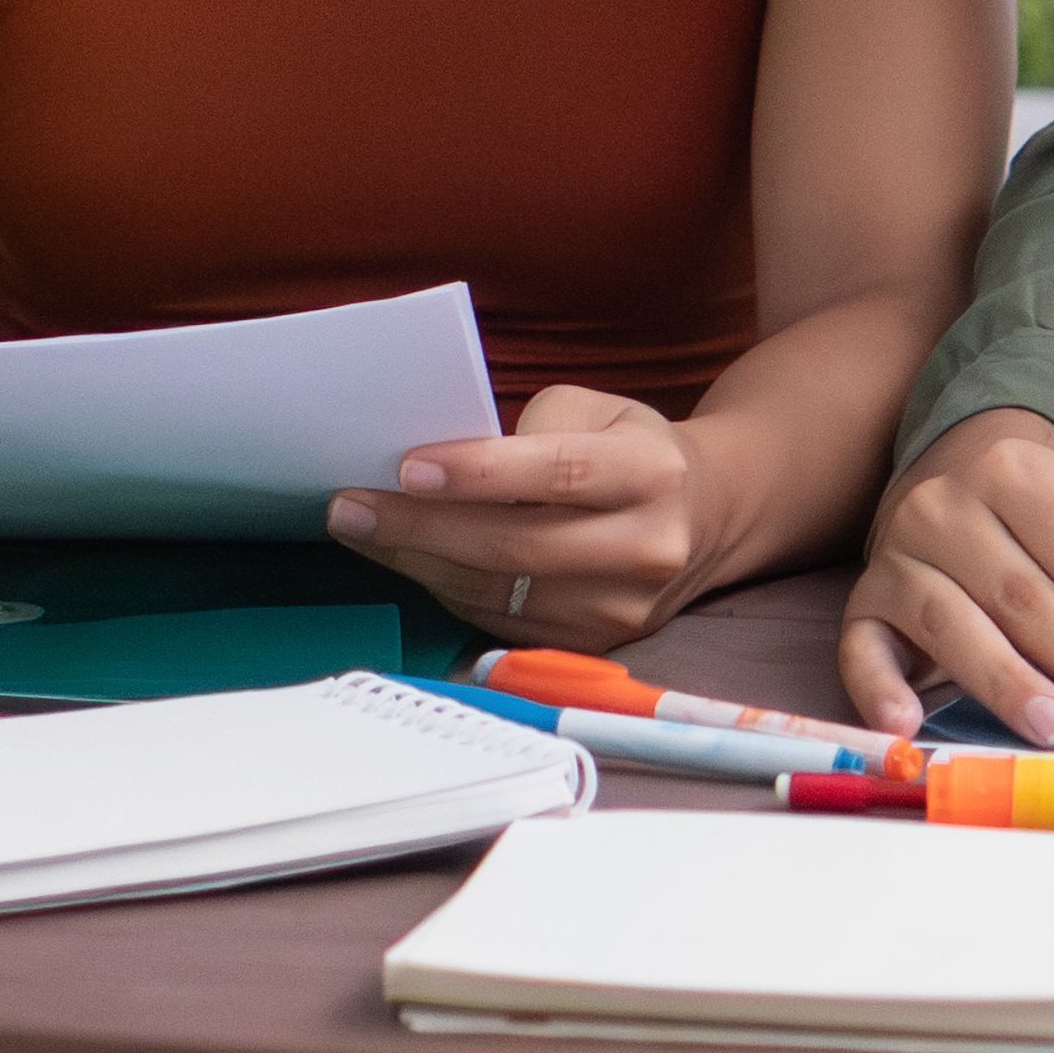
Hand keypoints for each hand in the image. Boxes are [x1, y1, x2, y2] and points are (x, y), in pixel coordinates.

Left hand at [324, 386, 716, 649]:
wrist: (703, 517)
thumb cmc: (628, 449)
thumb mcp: (597, 410)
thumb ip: (530, 429)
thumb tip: (437, 464)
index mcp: (652, 474)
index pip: (558, 474)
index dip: (480, 473)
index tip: (406, 466)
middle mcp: (646, 548)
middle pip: (518, 545)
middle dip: (421, 525)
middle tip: (350, 505)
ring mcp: (622, 608)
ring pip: (500, 590)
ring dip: (418, 560)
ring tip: (360, 529)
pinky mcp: (596, 642)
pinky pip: (501, 619)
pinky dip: (446, 587)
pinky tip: (408, 558)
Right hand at [840, 407, 1053, 748]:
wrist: (961, 485)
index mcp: (1027, 474)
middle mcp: (952, 503)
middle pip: (1029, 595)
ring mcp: (899, 553)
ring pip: (953, 622)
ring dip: (1007, 681)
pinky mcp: (864, 604)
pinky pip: (860, 648)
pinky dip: (880, 689)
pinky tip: (912, 726)